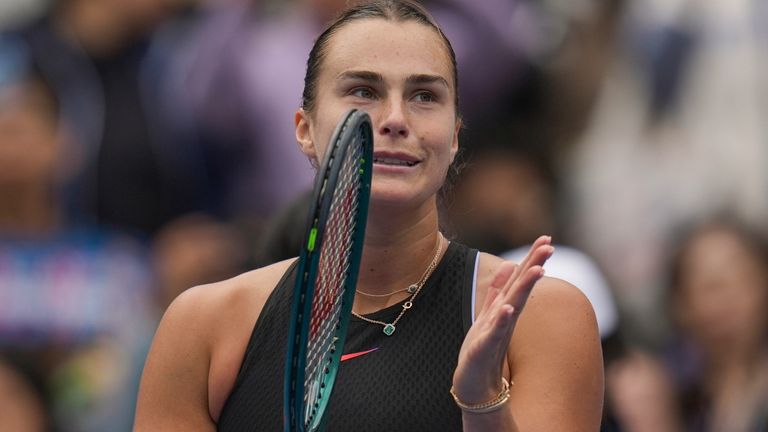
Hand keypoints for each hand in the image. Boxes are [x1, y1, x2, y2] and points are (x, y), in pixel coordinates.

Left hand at [452, 235, 553, 403]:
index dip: (532, 258)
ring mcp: (497, 332)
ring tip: (537, 270)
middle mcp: (506, 317)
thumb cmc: (482, 350)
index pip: (521, 279)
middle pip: (522, 288)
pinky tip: (507, 308)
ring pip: (513, 305)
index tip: (546, 238)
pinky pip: (495, 331)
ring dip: (524, 288)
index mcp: (506, 307)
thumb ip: (497, 291)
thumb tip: (510, 265)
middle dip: (535, 265)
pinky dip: (501, 319)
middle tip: (549, 246)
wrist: (473, 384)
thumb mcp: (488, 314)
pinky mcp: (485, 348)